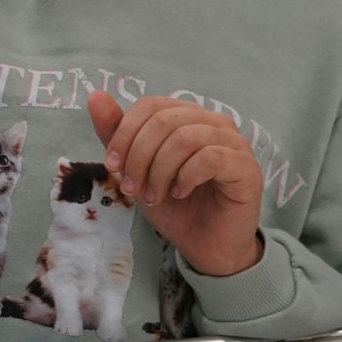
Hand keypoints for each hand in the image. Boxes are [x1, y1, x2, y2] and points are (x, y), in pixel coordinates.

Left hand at [87, 91, 262, 276]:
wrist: (204, 246)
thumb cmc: (174, 205)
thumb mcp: (136, 168)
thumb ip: (117, 133)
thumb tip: (95, 96)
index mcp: (188, 116)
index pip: (151, 105)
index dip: (125, 133)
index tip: (113, 166)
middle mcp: (214, 122)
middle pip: (164, 120)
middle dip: (139, 156)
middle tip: (133, 189)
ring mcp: (234, 142)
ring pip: (185, 138)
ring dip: (160, 171)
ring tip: (154, 195)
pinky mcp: (246, 167)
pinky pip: (210, 158)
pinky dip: (186, 177)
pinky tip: (180, 193)